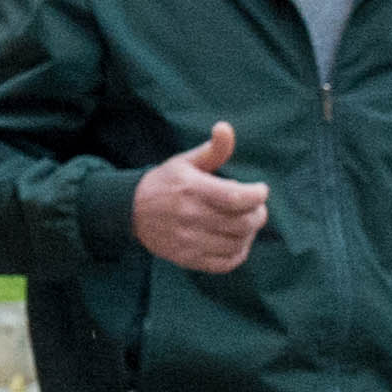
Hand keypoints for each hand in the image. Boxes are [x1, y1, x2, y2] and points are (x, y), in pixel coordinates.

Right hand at [132, 123, 271, 274]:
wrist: (131, 212)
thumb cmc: (165, 183)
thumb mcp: (186, 161)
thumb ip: (212, 149)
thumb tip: (225, 128)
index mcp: (191, 188)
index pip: (236, 197)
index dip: (257, 195)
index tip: (260, 190)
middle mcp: (189, 216)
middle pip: (241, 224)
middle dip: (258, 215)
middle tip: (256, 208)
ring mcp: (188, 241)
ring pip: (236, 244)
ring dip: (249, 234)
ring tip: (245, 224)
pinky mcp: (187, 259)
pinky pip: (225, 263)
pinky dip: (238, 254)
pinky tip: (236, 241)